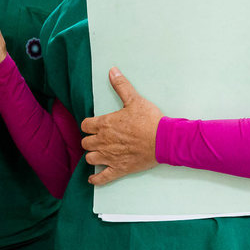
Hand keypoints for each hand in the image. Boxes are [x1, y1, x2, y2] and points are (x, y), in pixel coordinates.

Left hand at [81, 67, 162, 185]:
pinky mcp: (119, 169)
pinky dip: (96, 179)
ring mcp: (110, 157)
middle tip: (98, 139)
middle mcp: (103, 141)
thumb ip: (121, 86)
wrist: (164, 140)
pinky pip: (102, 178)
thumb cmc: (149, 120)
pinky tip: (93, 178)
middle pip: (85, 143)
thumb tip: (112, 70)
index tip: (94, 126)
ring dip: (92, 156)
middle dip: (90, 140)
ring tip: (98, 154)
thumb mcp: (134, 100)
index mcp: (104, 124)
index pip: (85, 125)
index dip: (89, 125)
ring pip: (90, 159)